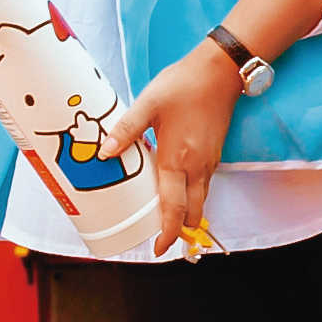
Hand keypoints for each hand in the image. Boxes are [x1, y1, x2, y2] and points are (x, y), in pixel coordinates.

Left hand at [99, 45, 239, 254]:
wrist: (218, 72)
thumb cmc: (182, 86)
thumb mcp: (148, 104)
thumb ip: (125, 130)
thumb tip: (103, 153)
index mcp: (178, 160)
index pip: (174, 208)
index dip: (167, 233)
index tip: (158, 249)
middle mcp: (197, 167)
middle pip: (192, 213)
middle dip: (178, 230)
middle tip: (158, 238)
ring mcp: (208, 162)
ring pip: (200, 201)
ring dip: (185, 214)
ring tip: (164, 219)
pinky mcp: (213, 155)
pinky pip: (203, 186)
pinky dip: (191, 197)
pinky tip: (175, 190)